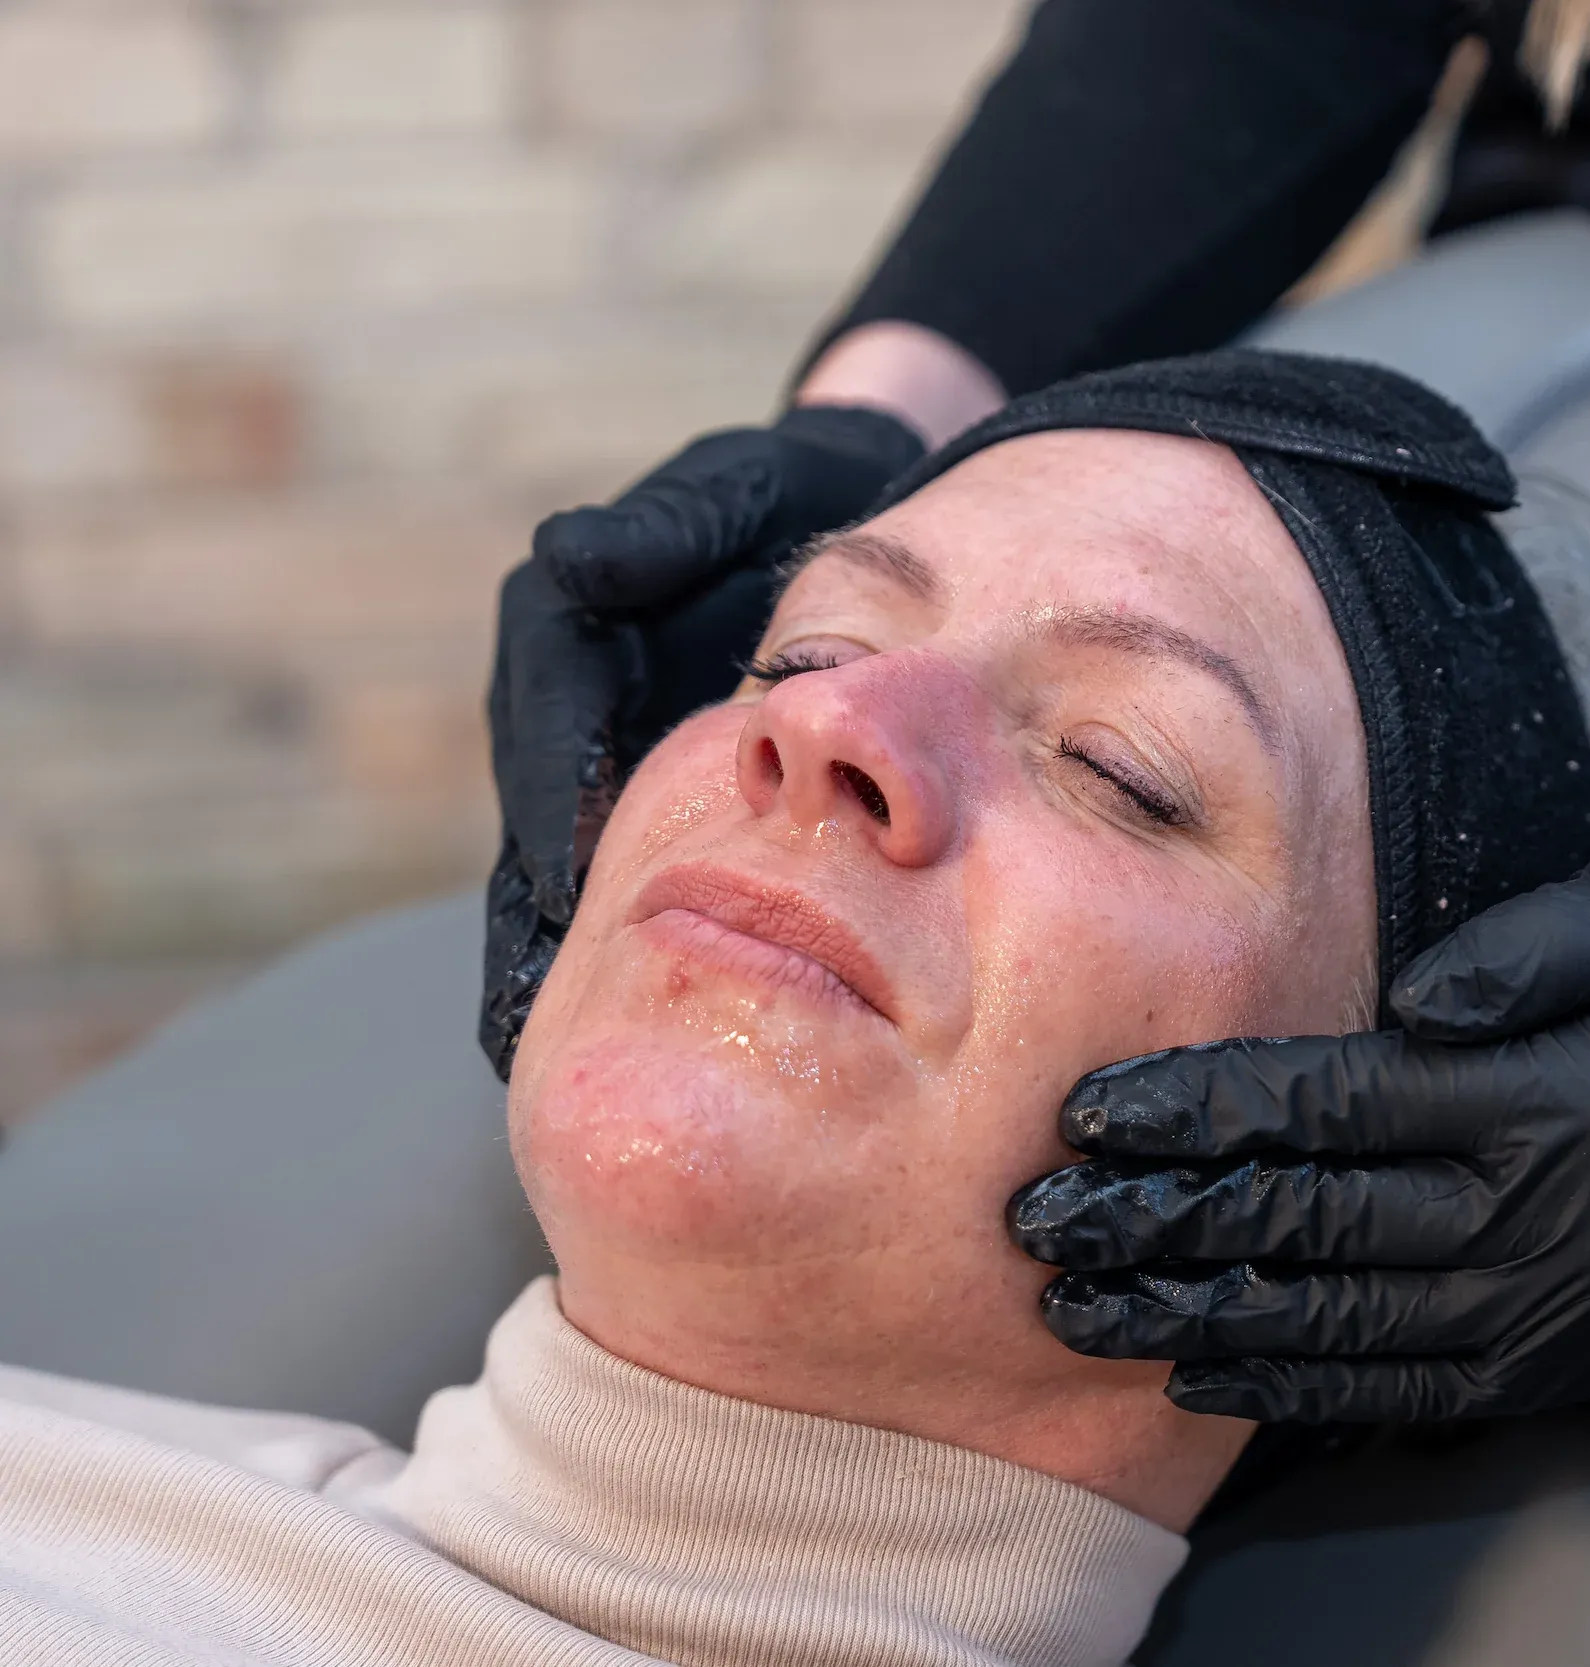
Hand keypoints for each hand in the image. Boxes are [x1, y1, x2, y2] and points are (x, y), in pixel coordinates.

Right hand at [481, 405, 924, 1075]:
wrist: (846, 520)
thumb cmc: (779, 500)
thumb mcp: (719, 499)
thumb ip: (652, 536)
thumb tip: (570, 558)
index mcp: (564, 650)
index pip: (545, 746)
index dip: (553, 822)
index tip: (567, 898)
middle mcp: (567, 725)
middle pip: (534, 846)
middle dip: (540, 939)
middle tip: (547, 1034)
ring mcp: (609, 778)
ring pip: (569, 891)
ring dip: (579, 975)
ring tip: (577, 1069)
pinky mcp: (659, 815)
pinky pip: (632, 898)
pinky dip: (639, 965)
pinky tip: (668, 1039)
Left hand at [1007, 832, 1589, 1421]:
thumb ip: (1534, 940)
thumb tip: (1404, 1001)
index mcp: (1565, 1094)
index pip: (1333, 1109)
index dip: (1199, 1112)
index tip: (1085, 1114)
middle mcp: (1556, 1219)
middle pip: (1311, 1226)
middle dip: (1158, 1225)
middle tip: (1033, 1227)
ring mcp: (1568, 1306)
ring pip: (1342, 1326)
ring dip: (1199, 1315)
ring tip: (1082, 1311)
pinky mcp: (1581, 1352)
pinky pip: (1416, 1389)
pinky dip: (1302, 1388)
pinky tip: (1215, 1372)